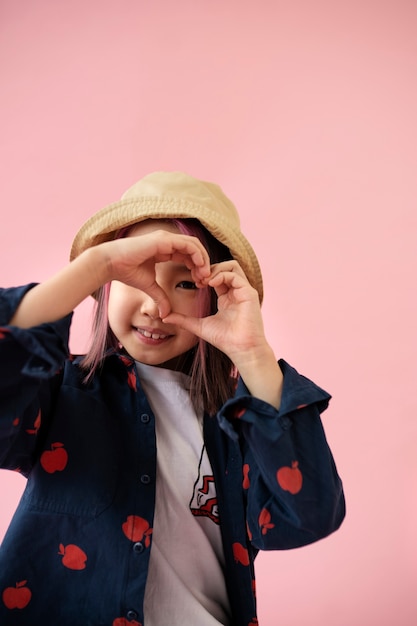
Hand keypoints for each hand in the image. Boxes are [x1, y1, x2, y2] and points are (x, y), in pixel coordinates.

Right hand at [98, 229, 210, 317]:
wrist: (111, 264)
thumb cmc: (126, 271)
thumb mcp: (149, 287)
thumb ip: (160, 298)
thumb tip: (165, 314)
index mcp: (164, 250)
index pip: (188, 255)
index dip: (196, 268)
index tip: (199, 283)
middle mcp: (167, 242)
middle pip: (194, 249)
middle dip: (203, 264)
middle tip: (205, 280)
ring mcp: (166, 239)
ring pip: (194, 245)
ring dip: (203, 260)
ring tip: (204, 275)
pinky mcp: (164, 240)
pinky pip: (188, 245)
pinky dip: (197, 255)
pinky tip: (199, 268)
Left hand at [163, 259, 283, 407]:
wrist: (241, 350)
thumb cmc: (224, 339)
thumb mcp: (199, 326)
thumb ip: (183, 319)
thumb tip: (164, 317)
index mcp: (227, 297)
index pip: (217, 276)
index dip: (204, 275)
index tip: (194, 283)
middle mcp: (236, 291)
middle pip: (225, 266)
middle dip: (209, 269)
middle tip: (198, 279)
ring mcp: (244, 291)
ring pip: (232, 266)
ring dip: (216, 269)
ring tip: (205, 281)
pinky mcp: (249, 293)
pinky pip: (235, 275)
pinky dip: (222, 275)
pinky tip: (211, 284)